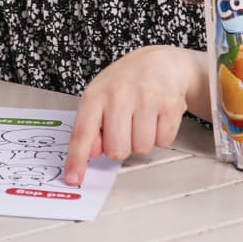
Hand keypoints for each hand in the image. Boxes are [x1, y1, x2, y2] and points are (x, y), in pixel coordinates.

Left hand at [64, 45, 208, 186]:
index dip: (77, 159)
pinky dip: (160, 134)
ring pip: (141, 148)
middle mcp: (119, 96)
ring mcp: (146, 99)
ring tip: (141, 118)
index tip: (72, 178)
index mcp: (95, 95)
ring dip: (142, 140)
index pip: (83, 133)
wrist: (159, 63)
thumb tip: (89, 153)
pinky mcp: (170, 105)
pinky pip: (163, 141)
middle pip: (117, 150)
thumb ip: (91, 126)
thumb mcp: (99, 98)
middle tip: (124, 127)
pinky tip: (156, 116)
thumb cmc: (124, 83)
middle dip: (121, 146)